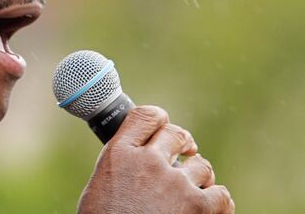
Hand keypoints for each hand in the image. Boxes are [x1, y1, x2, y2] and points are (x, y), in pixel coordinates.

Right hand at [78, 105, 233, 213]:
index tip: (164, 127)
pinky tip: (209, 206)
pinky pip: (221, 194)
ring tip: (190, 190)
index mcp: (119, 153)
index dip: (159, 119)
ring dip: (198, 176)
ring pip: (201, 165)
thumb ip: (120, 163)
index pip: (145, 116)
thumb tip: (135, 158)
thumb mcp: (99, 185)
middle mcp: (148, 161)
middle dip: (182, 143)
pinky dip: (217, 200)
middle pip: (176, 134)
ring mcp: (175, 182)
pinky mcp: (198, 206)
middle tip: (186, 152)